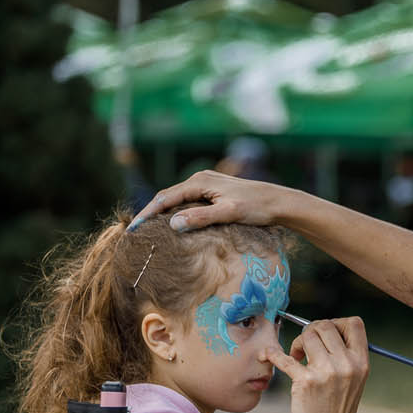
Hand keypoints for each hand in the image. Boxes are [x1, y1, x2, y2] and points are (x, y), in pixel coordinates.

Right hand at [127, 169, 284, 232]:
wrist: (279, 202)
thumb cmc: (257, 207)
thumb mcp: (228, 213)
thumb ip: (201, 217)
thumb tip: (172, 223)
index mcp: (199, 182)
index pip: (165, 198)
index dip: (147, 214)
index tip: (133, 229)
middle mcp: (200, 179)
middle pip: (167, 197)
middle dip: (150, 213)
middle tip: (134, 232)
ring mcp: (207, 185)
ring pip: (177, 199)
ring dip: (162, 213)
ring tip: (148, 230)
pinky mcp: (214, 192)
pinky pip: (188, 202)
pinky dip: (176, 212)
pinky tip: (173, 225)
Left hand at [262, 317, 370, 412]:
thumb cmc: (337, 410)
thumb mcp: (353, 380)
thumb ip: (345, 356)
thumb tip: (325, 330)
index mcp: (361, 362)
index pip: (354, 324)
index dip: (337, 323)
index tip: (326, 335)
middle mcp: (346, 364)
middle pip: (326, 325)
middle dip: (312, 330)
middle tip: (306, 346)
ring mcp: (326, 372)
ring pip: (307, 335)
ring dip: (298, 342)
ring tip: (296, 356)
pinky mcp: (305, 382)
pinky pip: (283, 357)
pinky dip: (272, 354)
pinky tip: (268, 355)